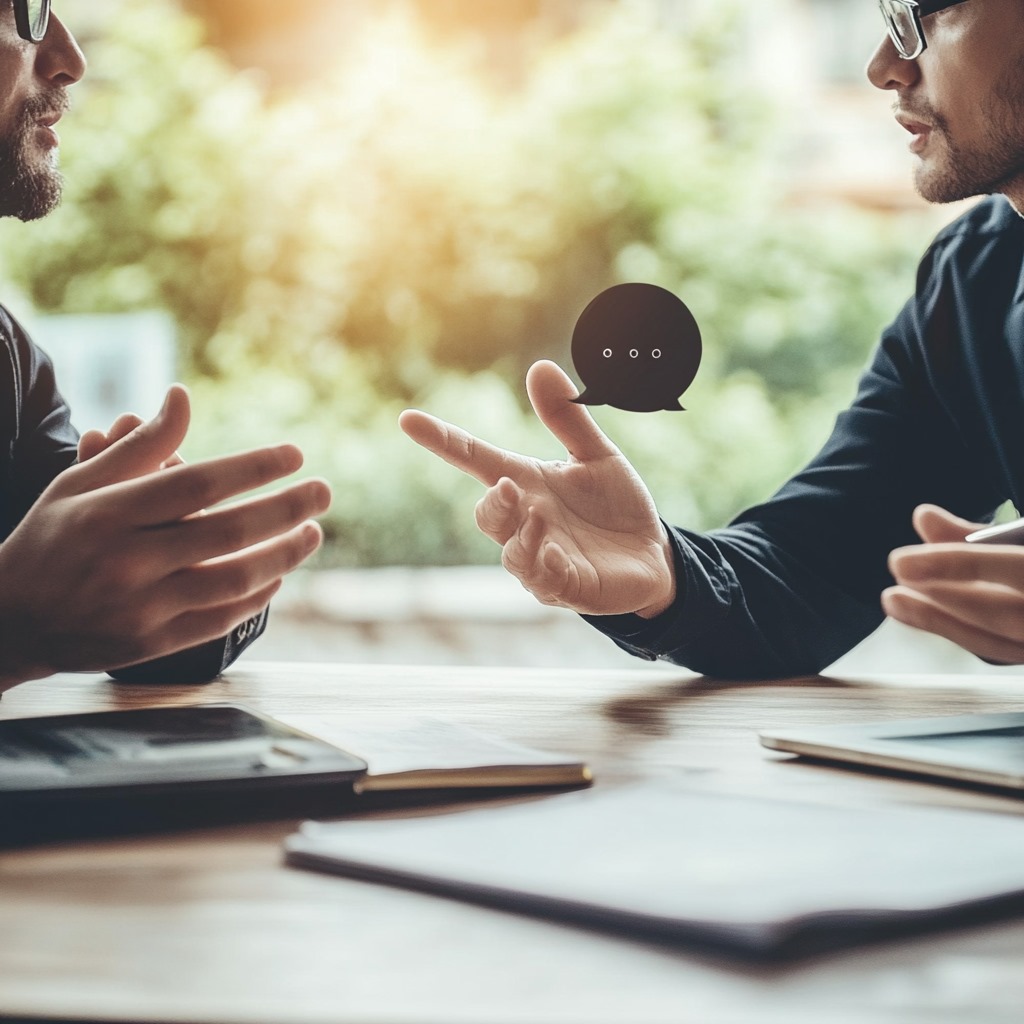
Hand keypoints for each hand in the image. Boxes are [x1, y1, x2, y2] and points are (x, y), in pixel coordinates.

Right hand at [0, 385, 331, 687]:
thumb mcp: (82, 484)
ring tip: (313, 533)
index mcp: (108, 514)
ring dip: (283, 556)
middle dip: (286, 509)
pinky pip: (219, 621)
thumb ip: (141, 447)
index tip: (294, 455)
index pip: (197, 485)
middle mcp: (126, 561)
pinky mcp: (150, 644)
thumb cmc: (52, 538)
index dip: (252, 468)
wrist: (10, 619)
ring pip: (231, 580)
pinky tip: (279, 575)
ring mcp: (140, 608)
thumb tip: (183, 397)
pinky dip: (255, 597)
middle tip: (324, 491)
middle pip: (226, 532)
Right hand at [399, 360, 675, 617]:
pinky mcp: (564, 588)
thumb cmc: (616, 508)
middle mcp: (525, 523)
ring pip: (511, 553)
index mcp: (526, 485)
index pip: (475, 460)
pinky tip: (557, 553)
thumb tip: (540, 366)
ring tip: (538, 517)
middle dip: (492, 503)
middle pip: (487, 515)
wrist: (653, 556)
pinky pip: (543, 581)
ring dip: (520, 536)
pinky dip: (544, 566)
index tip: (408, 420)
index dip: (443, 441)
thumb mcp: (597, 456)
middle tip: (507, 487)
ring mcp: (540, 559)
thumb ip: (567, 417)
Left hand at [884, 503, 1023, 662]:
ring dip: (943, 623)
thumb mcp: (1023, 540)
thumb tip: (923, 518)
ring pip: (1000, 645)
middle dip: (941, 598)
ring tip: (898, 601)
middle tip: (896, 577)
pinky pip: (1006, 654)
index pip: (1009, 567)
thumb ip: (977, 534)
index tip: (901, 561)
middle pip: (1000, 613)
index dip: (953, 563)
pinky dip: (967, 635)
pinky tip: (933, 618)